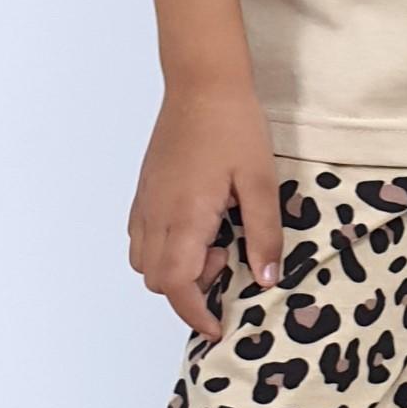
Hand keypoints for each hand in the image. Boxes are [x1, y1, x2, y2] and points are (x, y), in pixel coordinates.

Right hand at [130, 81, 283, 341]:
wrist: (201, 83)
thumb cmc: (234, 127)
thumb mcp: (261, 182)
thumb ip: (264, 235)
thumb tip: (266, 279)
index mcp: (186, 216)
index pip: (176, 285)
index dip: (196, 313)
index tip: (219, 324)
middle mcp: (156, 214)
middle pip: (156, 279)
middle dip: (189, 289)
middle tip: (228, 260)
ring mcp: (145, 201)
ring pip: (143, 260)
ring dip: (174, 269)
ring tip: (213, 241)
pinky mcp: (144, 189)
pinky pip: (140, 236)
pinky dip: (162, 249)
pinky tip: (195, 226)